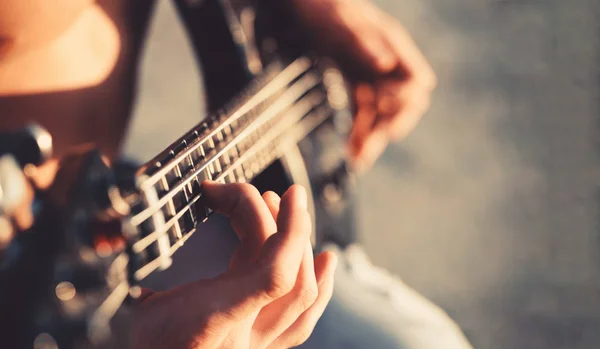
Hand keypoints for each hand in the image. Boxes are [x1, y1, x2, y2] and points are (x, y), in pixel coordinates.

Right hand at [130, 182, 336, 348]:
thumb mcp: (143, 306)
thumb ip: (159, 271)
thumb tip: (163, 221)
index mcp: (212, 319)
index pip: (272, 273)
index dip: (286, 230)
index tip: (276, 194)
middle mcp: (244, 334)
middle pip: (287, 272)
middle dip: (284, 224)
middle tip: (263, 196)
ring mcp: (257, 343)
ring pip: (303, 294)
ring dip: (301, 245)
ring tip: (286, 212)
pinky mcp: (261, 346)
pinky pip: (303, 320)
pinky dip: (321, 285)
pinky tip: (326, 260)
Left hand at [292, 0, 436, 170]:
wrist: (305, 4)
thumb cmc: (322, 9)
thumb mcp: (339, 26)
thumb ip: (363, 44)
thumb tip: (386, 64)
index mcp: (392, 44)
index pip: (416, 82)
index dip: (406, 106)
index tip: (389, 127)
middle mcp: (388, 60)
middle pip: (401, 102)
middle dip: (385, 128)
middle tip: (366, 153)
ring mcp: (373, 72)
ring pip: (380, 111)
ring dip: (370, 137)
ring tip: (356, 161)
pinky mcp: (357, 79)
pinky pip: (363, 109)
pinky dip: (358, 130)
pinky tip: (351, 150)